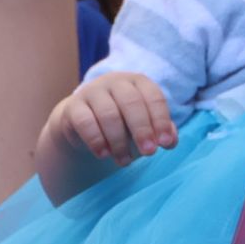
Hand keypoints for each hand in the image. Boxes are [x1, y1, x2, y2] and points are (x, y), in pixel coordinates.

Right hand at [46, 72, 176, 165]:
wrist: (83, 123)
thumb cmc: (123, 122)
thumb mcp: (144, 125)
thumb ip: (160, 130)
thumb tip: (171, 141)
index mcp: (137, 82)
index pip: (153, 97)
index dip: (161, 120)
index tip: (165, 144)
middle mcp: (115, 82)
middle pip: (131, 103)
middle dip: (142, 130)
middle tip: (149, 153)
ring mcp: (92, 91)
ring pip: (109, 114)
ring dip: (119, 141)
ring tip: (125, 161)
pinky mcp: (73, 106)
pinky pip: (85, 122)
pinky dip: (96, 140)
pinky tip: (104, 154)